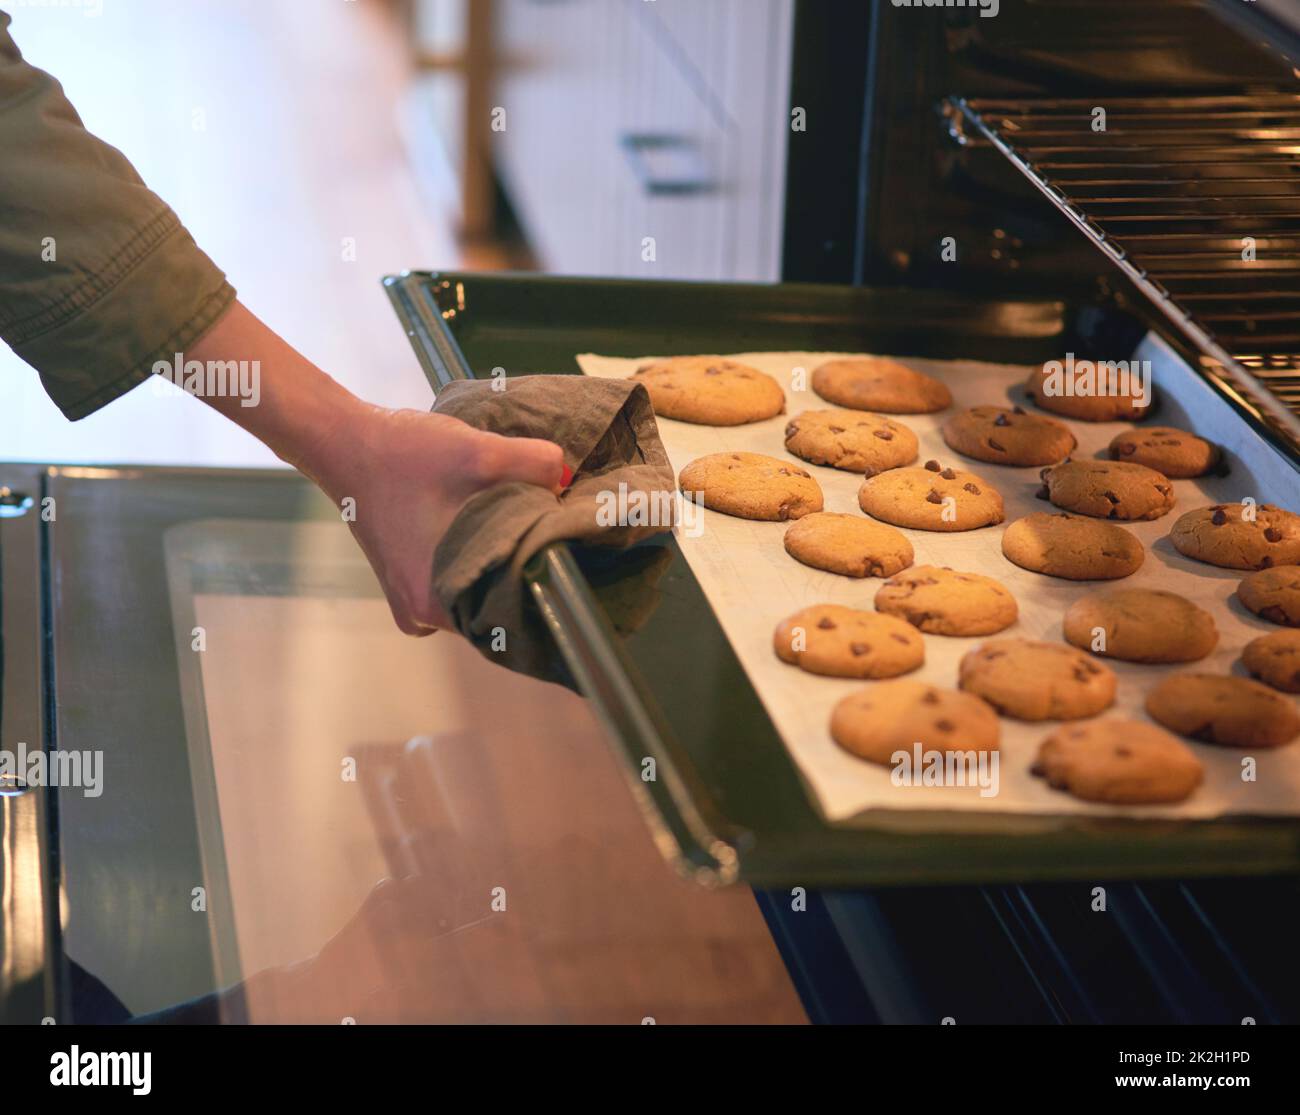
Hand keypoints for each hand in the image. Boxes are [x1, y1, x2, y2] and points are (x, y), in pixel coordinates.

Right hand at [190, 301, 564, 634]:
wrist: (347, 440)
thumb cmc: (403, 454)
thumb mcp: (477, 451)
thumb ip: (531, 465)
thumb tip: (565, 481)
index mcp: (437, 602)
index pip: (513, 612)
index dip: (541, 577)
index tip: (560, 545)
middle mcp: (424, 616)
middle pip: (496, 605)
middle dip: (523, 569)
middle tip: (546, 529)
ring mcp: (412, 603)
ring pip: (478, 591)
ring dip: (499, 561)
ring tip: (519, 523)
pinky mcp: (407, 581)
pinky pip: (458, 580)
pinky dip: (474, 558)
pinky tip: (488, 527)